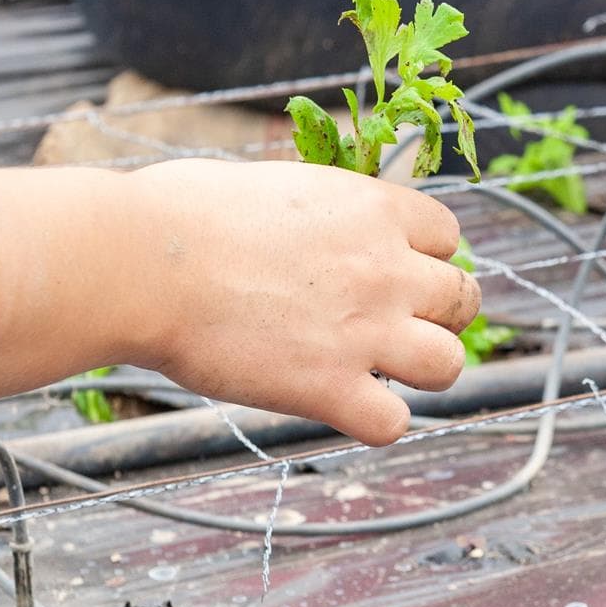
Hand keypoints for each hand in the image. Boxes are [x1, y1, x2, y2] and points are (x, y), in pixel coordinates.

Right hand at [126, 160, 479, 444]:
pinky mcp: (330, 388)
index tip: (392, 269)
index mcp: (373, 208)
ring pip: (449, 364)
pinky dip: (375, 422)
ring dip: (422, 369)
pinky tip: (343, 407)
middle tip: (390, 323)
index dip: (424, 255)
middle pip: (463, 300)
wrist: (142, 263)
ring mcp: (365, 331)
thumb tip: (314, 223)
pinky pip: (393, 423)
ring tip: (379, 370)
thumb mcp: (276, 183)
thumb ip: (319, 211)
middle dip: (434, 313)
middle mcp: (386, 269)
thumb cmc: (182, 213)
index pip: (447, 235)